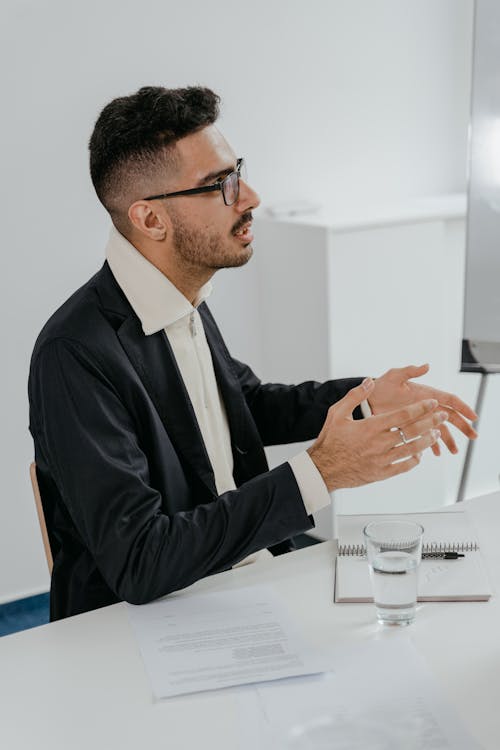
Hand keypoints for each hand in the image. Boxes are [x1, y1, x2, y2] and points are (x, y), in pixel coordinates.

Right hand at [307, 379, 446, 491]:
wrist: (323, 469)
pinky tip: (419, 453)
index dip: (420, 408)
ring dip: (427, 440)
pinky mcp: (381, 473)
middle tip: (441, 415)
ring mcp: (381, 460)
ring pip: (412, 449)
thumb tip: (369, 382)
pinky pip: (404, 466)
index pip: (402, 415)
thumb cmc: (330, 440)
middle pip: (412, 431)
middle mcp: (379, 444)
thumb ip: (354, 396)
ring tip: (436, 433)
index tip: (432, 403)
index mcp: (370, 427)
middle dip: (430, 422)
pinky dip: (414, 459)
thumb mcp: (337, 413)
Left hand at [368, 364, 477, 455]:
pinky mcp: (412, 426)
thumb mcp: (394, 375)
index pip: (450, 400)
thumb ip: (410, 371)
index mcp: (427, 393)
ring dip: (448, 439)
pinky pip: (425, 436)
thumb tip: (426, 365)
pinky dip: (432, 444)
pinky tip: (436, 453)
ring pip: (439, 429)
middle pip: (450, 416)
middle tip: (473, 436)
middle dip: (463, 426)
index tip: (473, 416)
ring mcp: (420, 417)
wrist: (368, 399)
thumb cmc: (381, 385)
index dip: (463, 407)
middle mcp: (427, 406)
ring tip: (454, 451)